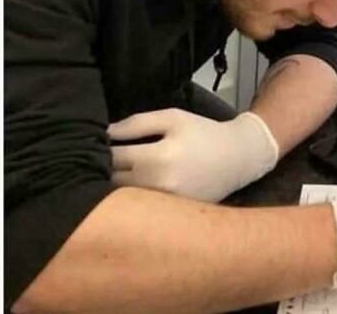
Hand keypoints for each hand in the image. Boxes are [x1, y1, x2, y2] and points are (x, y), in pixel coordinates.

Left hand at [108, 108, 278, 201]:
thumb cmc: (203, 133)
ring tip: (121, 173)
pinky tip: (137, 189)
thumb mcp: (173, 118)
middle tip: (104, 158)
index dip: (102, 148)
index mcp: (157, 158)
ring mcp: (163, 207)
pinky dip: (133, 201)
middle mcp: (157, 187)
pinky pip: (139, 210)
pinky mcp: (170, 218)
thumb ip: (137, 123)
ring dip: (115, 187)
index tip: (99, 142)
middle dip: (105, 169)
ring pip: (122, 199)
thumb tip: (106, 133)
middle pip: (112, 182)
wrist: (238, 158)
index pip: (113, 157)